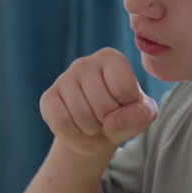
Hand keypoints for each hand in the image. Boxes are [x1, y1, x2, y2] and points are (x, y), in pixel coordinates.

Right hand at [39, 47, 157, 157]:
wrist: (97, 131)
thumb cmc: (124, 115)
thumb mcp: (143, 114)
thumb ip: (140, 115)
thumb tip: (110, 123)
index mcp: (111, 57)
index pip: (123, 88)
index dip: (128, 107)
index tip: (124, 105)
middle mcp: (84, 62)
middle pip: (103, 105)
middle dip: (109, 122)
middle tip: (107, 119)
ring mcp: (63, 79)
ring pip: (82, 115)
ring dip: (93, 131)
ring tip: (94, 124)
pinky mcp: (47, 98)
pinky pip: (62, 121)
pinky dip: (74, 134)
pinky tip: (77, 129)